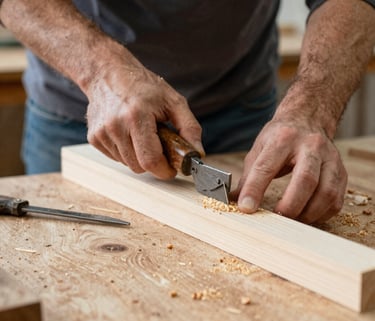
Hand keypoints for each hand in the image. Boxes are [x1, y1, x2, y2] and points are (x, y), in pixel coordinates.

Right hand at [86, 63, 203, 179]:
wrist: (108, 74)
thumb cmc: (144, 87)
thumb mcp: (174, 101)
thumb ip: (190, 128)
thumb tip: (197, 154)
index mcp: (137, 116)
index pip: (150, 160)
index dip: (164, 170)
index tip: (172, 169)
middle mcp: (116, 126)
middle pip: (138, 166)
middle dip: (153, 162)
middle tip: (159, 146)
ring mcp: (102, 133)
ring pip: (127, 164)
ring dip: (139, 156)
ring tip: (142, 134)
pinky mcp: (94, 138)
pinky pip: (116, 158)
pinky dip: (126, 152)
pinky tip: (128, 134)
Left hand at [231, 115, 346, 223]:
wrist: (308, 119)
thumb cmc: (280, 137)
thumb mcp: (259, 148)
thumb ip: (248, 176)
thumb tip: (233, 201)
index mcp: (283, 138)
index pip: (267, 166)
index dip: (255, 189)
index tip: (246, 207)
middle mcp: (310, 145)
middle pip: (305, 179)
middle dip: (290, 205)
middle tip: (277, 218)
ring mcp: (330, 158)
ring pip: (326, 192)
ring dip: (308, 212)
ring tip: (292, 220)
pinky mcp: (341, 171)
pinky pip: (336, 198)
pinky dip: (322, 213)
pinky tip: (308, 215)